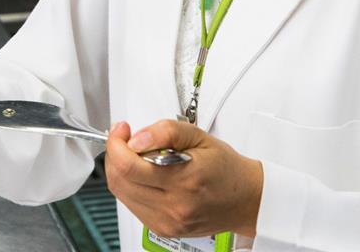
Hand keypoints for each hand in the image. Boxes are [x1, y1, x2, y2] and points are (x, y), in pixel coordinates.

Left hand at [104, 119, 262, 238]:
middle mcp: (173, 206)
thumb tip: (138, 137)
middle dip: (115, 154)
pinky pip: (132, 206)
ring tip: (135, 156)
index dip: (116, 143)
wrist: (245, 199)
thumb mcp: (200, 137)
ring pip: (122, 194)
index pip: (129, 165)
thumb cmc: (225, 168)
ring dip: (120, 170)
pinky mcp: (163, 229)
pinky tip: (144, 175)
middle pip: (120, 180)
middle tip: (124, 139)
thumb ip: (167, 131)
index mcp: (184, 179)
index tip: (122, 130)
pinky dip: (131, 186)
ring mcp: (166, 221)